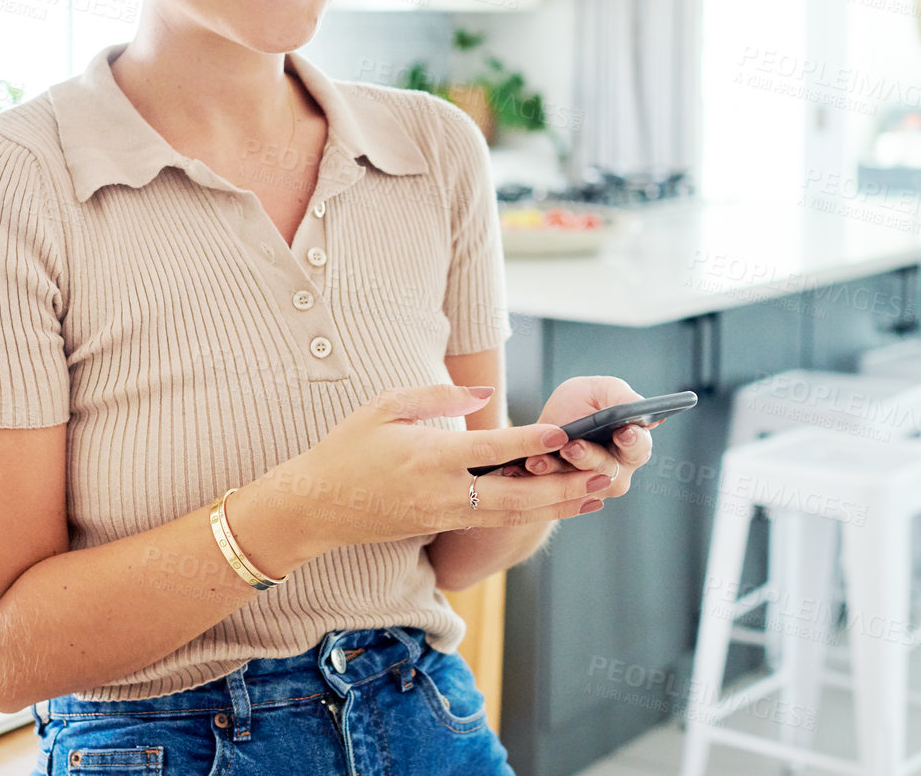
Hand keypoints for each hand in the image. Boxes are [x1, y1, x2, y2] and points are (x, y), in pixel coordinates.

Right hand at [254, 383, 610, 553]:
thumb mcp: (385, 406)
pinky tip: (555, 506)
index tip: (565, 434)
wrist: (317, 506)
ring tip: (596, 494)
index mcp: (428, 457)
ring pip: (512, 515)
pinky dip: (529, 514)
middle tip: (603, 475)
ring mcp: (444, 515)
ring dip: (557, 506)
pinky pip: (494, 522)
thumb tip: (484, 394)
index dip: (530, 442)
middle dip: (563, 488)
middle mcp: (443, 492)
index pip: (491, 449)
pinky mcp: (442, 527)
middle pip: (516, 495)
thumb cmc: (347, 448)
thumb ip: (437, 396)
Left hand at [504, 376, 659, 513]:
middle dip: (588, 457)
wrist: (546, 427)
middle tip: (573, 446)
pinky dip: (538, 478)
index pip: (639, 446)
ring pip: (578, 485)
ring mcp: (592, 488)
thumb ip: (622, 398)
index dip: (633, 440)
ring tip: (539, 459)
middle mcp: (618, 471)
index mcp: (633, 444)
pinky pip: (553, 494)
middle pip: (607, 470)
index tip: (623, 432)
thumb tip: (643, 411)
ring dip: (557, 470)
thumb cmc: (580, 404)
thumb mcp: (600, 391)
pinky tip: (527, 465)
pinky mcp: (565, 498)